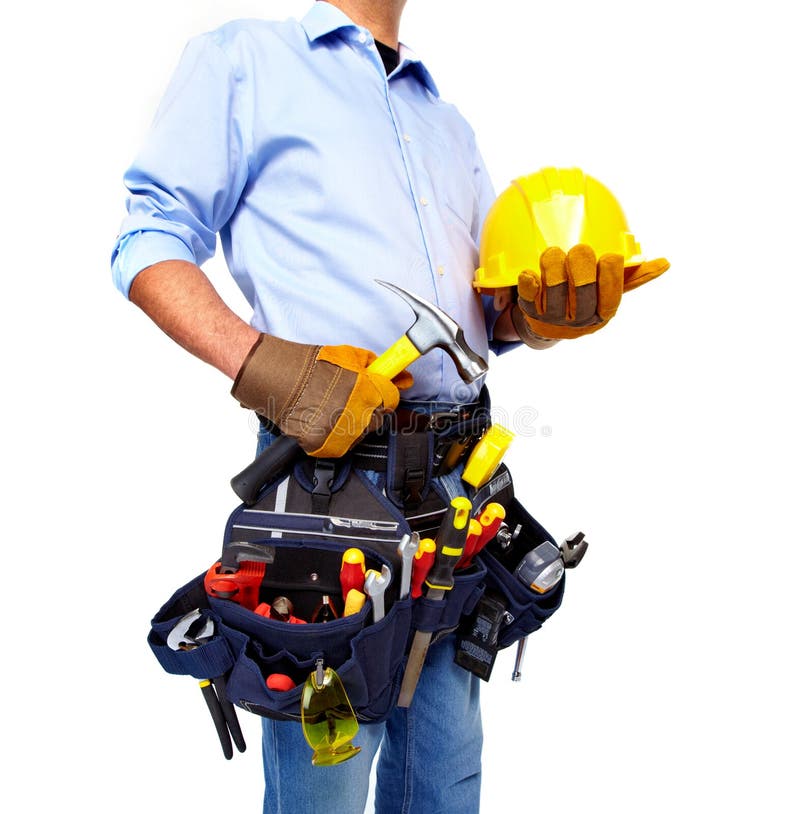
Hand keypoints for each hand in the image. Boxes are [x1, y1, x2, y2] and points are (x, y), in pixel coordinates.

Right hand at [231, 335, 412, 456]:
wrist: (278, 378)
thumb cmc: (310, 365)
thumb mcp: (350, 356)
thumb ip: (378, 367)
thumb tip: (403, 377)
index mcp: (366, 390)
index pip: (391, 399)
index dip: (385, 394)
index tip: (378, 393)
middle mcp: (357, 413)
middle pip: (378, 419)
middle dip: (370, 409)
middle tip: (352, 400)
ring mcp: (341, 432)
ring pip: (360, 435)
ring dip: (353, 424)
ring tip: (335, 409)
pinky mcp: (325, 446)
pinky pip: (341, 446)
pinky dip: (336, 437)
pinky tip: (325, 421)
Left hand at [513, 245, 668, 340]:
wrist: (545, 324)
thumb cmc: (582, 299)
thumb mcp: (608, 291)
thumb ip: (633, 277)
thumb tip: (664, 264)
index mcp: (600, 314)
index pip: (611, 298)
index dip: (611, 276)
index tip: (610, 256)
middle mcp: (578, 321)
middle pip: (583, 291)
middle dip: (582, 264)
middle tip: (580, 249)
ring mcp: (552, 318)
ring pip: (554, 288)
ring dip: (554, 264)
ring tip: (554, 253)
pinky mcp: (529, 312)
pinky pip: (528, 296)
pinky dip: (529, 282)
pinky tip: (530, 273)